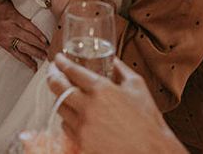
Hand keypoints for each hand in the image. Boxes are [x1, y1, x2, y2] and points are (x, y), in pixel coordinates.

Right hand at [0, 0, 48, 70]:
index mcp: (10, 16)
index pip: (27, 26)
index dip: (37, 33)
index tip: (45, 39)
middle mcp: (9, 29)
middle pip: (27, 38)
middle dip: (39, 45)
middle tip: (50, 51)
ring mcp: (6, 38)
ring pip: (23, 47)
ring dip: (35, 53)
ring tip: (45, 58)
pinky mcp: (3, 44)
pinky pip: (15, 54)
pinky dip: (25, 60)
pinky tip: (33, 66)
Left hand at [47, 54, 184, 153]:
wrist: (151, 152)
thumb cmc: (147, 121)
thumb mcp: (137, 86)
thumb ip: (121, 69)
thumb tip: (112, 61)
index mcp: (101, 89)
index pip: (71, 70)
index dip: (61, 62)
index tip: (58, 58)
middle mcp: (88, 107)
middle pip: (57, 86)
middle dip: (52, 76)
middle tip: (53, 72)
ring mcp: (83, 127)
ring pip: (60, 108)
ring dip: (59, 98)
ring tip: (64, 93)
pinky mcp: (83, 144)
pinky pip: (66, 128)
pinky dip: (67, 119)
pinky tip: (73, 115)